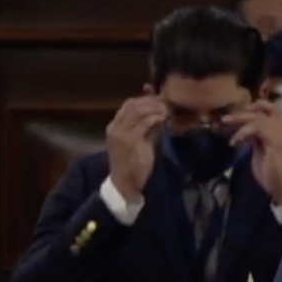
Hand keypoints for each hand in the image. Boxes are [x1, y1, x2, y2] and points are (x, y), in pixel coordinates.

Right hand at [105, 85, 166, 202]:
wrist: (125, 182)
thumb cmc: (133, 163)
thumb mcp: (141, 141)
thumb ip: (148, 127)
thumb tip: (161, 113)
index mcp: (114, 126)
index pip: (128, 104)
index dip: (144, 99)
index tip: (159, 99)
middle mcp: (115, 127)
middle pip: (132, 104)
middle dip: (150, 101)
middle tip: (166, 103)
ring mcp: (121, 133)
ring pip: (138, 110)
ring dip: (154, 108)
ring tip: (166, 110)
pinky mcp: (131, 141)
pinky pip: (144, 123)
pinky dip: (155, 118)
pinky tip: (163, 119)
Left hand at [224, 100, 281, 203]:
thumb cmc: (272, 173)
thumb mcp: (262, 150)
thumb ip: (257, 137)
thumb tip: (247, 128)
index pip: (273, 110)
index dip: (258, 107)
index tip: (241, 112)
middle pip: (267, 108)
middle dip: (246, 110)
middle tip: (228, 117)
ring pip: (259, 117)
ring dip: (240, 119)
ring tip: (225, 122)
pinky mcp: (276, 141)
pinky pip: (257, 128)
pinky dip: (243, 132)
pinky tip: (234, 141)